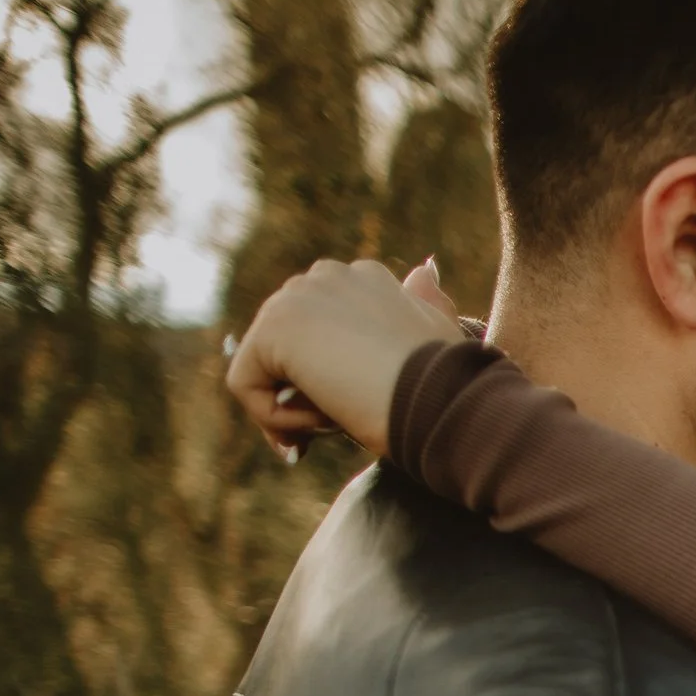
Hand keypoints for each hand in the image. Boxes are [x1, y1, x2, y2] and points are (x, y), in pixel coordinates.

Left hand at [224, 257, 465, 461]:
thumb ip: (426, 302)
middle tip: (342, 423)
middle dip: (306, 389)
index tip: (355, 406)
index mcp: (366, 277)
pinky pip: (246, 385)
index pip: (323, 324)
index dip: (332, 371)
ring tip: (338, 422)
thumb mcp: (441, 333)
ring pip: (267, 367)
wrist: (437, 398)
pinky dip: (274, 417)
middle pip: (288, 345)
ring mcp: (295, 297)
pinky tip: (320, 422)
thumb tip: (424, 272)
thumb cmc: (448, 379)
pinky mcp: (272, 331)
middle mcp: (327, 275)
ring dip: (296, 405)